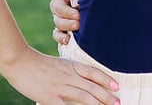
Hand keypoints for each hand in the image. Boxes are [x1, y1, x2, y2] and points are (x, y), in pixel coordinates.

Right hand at [4, 45, 118, 104]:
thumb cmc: (40, 64)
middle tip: (119, 102)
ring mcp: (60, 87)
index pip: (94, 73)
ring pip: (84, 96)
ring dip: (98, 103)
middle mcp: (70, 76)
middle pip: (93, 87)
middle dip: (107, 96)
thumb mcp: (61, 64)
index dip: (107, 80)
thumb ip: (72, 71)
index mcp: (73, 66)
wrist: (22, 62)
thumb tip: (83, 78)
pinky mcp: (50, 97)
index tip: (117, 86)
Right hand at [50, 0, 79, 45]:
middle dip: (68, 24)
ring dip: (65, 33)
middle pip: (58, 21)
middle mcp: (59, 13)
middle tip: (78, 25)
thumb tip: (76, 4)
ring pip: (58, 30)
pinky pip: (61, 37)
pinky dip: (62, 40)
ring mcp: (62, 23)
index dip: (67, 12)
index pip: (58, 8)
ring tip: (72, 37)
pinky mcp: (68, 30)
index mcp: (59, 1)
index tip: (78, 15)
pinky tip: (68, 42)